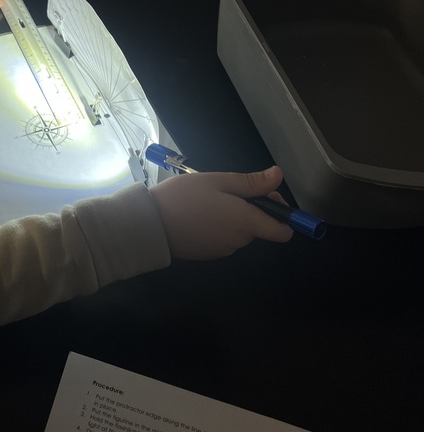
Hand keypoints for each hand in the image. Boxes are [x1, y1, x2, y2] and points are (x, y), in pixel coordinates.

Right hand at [149, 166, 293, 259]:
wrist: (150, 224)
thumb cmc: (184, 197)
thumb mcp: (218, 181)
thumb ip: (251, 182)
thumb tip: (278, 176)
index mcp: (246, 222)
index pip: (282, 232)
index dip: (282, 214)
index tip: (267, 198)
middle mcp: (239, 241)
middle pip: (259, 228)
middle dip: (251, 210)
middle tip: (228, 190)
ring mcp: (223, 250)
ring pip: (240, 233)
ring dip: (233, 219)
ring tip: (209, 201)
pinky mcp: (208, 255)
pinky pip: (223, 240)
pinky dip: (218, 228)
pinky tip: (199, 215)